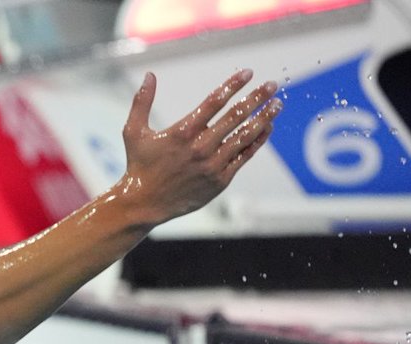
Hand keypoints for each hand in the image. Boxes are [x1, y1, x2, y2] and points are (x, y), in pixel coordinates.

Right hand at [120, 69, 280, 223]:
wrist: (144, 204)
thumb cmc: (138, 165)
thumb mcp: (133, 132)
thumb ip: (141, 102)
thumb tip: (149, 75)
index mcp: (182, 132)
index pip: (214, 102)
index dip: (233, 85)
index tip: (248, 73)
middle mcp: (200, 147)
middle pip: (235, 116)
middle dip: (256, 98)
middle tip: (271, 86)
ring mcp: (212, 164)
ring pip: (244, 136)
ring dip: (263, 117)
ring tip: (277, 104)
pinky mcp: (220, 180)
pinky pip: (244, 156)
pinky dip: (257, 141)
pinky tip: (267, 128)